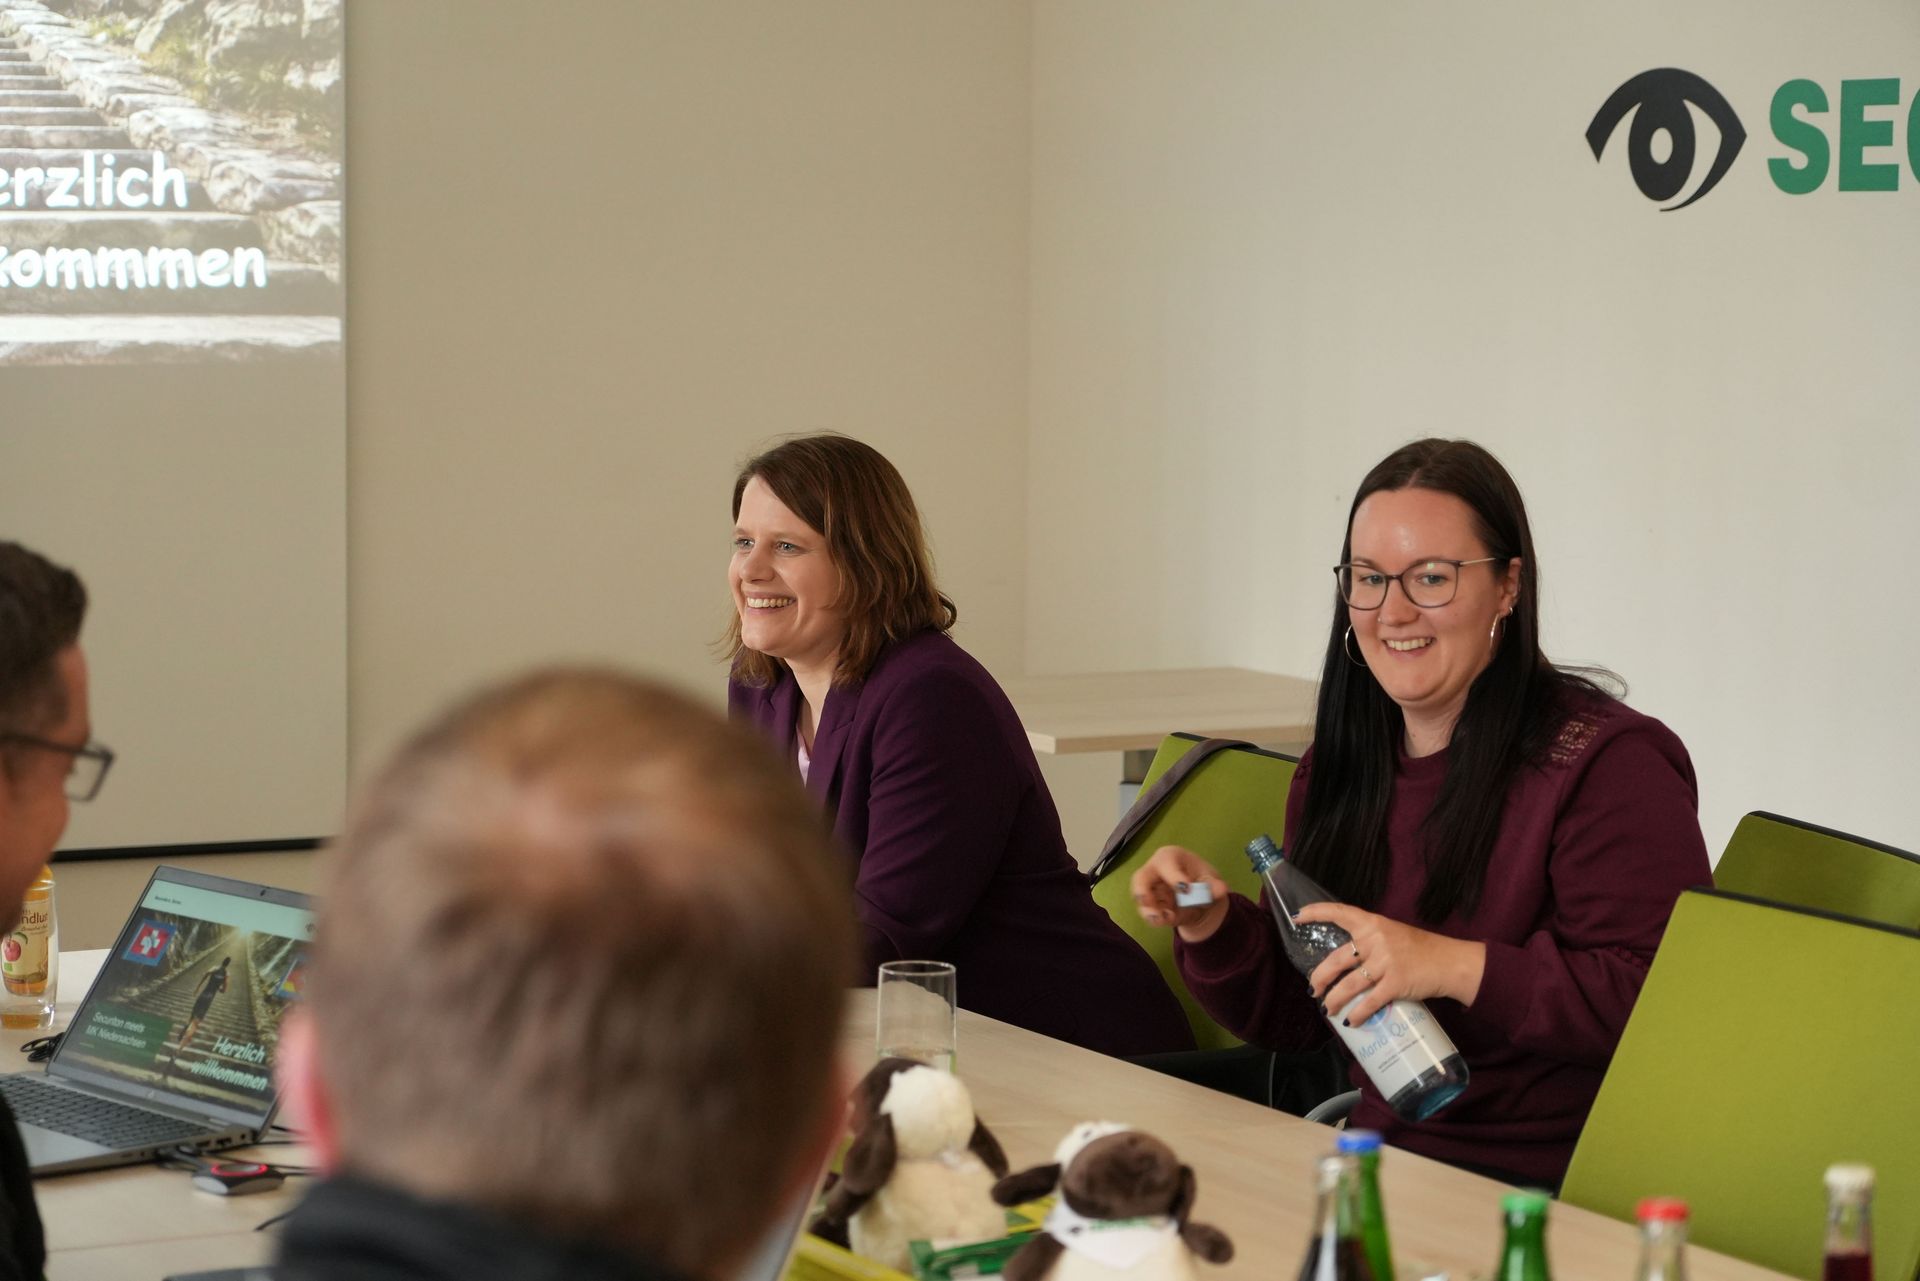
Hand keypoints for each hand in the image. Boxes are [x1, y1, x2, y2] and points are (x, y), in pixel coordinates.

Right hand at [1130, 845, 1231, 942]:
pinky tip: (1167, 920)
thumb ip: (1215, 885)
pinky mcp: (1150, 907)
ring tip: (1162, 918)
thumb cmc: (1201, 879)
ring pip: (1140, 899)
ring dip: (1148, 910)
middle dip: (1143, 890)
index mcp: (1169, 857)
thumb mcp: (1211, 880)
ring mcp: (1149, 890)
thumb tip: (1221, 889)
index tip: (1186, 889)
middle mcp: (1154, 872)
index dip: (1174, 876)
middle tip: (1150, 901)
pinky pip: (1147, 913)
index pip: (1166, 863)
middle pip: (1140, 878)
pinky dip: (1155, 919)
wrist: (1200, 899)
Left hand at [1296, 903, 1486, 1026]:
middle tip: (1313, 989)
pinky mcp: (1395, 983)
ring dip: (1334, 1000)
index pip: (1340, 912)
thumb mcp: (1393, 934)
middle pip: (1336, 960)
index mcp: (1374, 923)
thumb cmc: (1421, 949)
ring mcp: (1385, 962)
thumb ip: (1370, 941)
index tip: (1298, 916)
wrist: (1451, 962)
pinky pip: (1369, 1002)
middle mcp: (1376, 940)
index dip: (1317, 913)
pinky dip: (1357, 1014)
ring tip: (1327, 1009)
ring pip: (1348, 985)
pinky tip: (1351, 1021)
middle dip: (1320, 978)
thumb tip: (1345, 962)